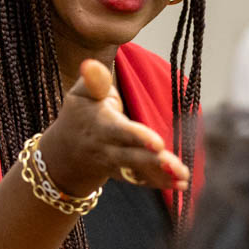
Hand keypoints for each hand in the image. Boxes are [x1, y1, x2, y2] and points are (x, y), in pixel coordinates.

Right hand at [36, 59, 189, 196]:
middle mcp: (108, 148)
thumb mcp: (81, 94)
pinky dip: (161, 183)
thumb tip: (89, 63)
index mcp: (101, 125)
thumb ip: (94, 81)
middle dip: (154, 162)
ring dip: (162, 176)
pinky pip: (143, 180)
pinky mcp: (125, 174)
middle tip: (175, 165)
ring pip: (139, 171)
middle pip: (132, 156)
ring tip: (184, 177)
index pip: (120, 131)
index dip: (138, 137)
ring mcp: (117, 165)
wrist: (64, 154)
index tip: (157, 142)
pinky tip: (183, 184)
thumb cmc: (80, 114)